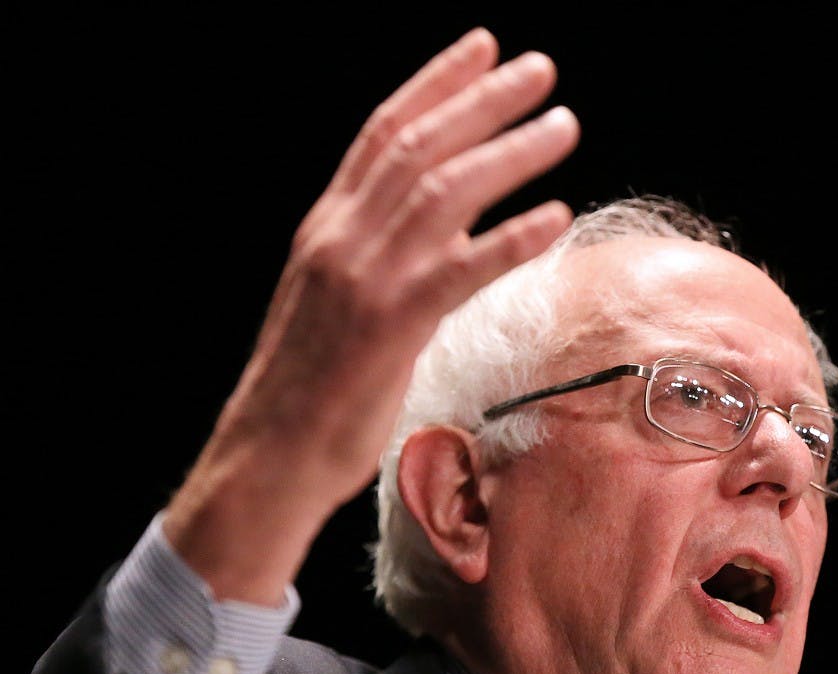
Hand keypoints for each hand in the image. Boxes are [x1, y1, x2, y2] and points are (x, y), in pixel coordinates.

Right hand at [162, 28, 579, 604]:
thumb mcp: (334, 304)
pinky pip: (461, 270)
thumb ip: (378, 260)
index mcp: (326, 229)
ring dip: (509, 153)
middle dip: (483, 100)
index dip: (436, 84)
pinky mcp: (389, 327)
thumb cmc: (309, 389)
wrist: (269, 455)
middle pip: (419, 146)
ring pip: (444, 192)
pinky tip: (554, 217)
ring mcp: (364, 279)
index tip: (483, 48)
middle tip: (540, 70)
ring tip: (562, 126)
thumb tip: (440, 235)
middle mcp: (341, 239)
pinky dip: (510, 238)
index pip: (383, 134)